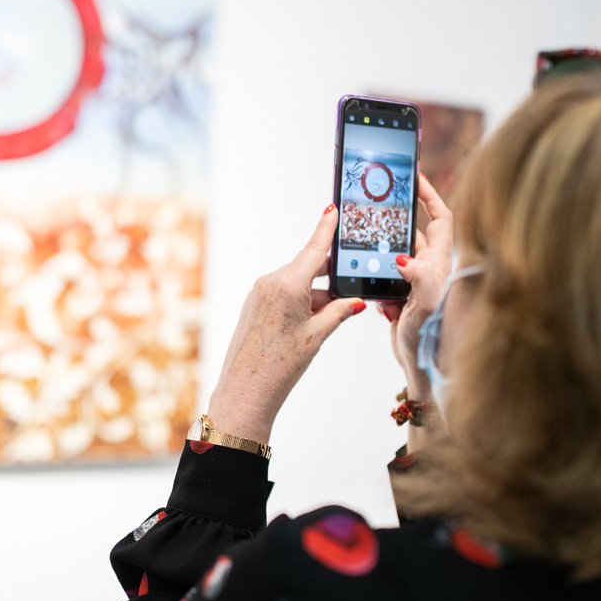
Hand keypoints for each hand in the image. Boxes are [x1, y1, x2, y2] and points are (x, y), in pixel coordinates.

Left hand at [206, 204, 365, 444]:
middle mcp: (270, 282)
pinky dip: (302, 301)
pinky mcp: (254, 305)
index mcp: (287, 284)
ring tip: (331, 316)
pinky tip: (312, 320)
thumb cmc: (279, 366)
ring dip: (316, 293)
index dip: (326, 228)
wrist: (245, 391)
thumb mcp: (317, 336)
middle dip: (329, 274)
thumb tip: (356, 300)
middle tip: (351, 281)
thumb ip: (339, 312)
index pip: (314, 249)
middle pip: (307, 266)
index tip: (332, 208)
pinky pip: (284, 293)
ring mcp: (259, 293)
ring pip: (297, 282)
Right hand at [378, 175, 453, 405]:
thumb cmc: (427, 337)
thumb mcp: (425, 305)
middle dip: (398, 217)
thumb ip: (419, 278)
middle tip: (379, 203)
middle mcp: (431, 267)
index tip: (415, 177)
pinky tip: (369, 281)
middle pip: (415, 230)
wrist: (420, 364)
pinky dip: (376, 272)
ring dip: (382, 246)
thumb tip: (404, 258)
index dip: (430, 195)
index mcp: (440, 263)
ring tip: (367, 240)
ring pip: (397, 251)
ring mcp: (416, 280)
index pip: (441, 218)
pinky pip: (386, 272)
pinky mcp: (402, 293)